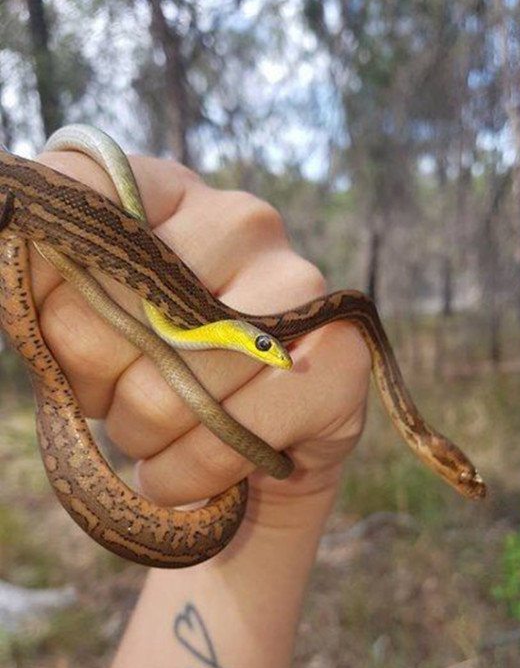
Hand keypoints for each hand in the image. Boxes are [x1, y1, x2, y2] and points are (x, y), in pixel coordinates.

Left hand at [31, 151, 370, 534]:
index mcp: (173, 192)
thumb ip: (52, 290)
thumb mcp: (92, 327)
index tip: (47, 333)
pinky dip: (186, 475)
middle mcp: (243, 220)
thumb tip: (9, 255)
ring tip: (161, 433)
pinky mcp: (340, 363)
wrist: (254, 450)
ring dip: (141, 438)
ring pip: (164, 391)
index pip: (72, 198)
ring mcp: (302, 287)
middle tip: (119, 400)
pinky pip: (223, 441)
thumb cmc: (161, 381)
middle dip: (93, 386)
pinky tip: (187, 470)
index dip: (34, 284)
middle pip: (102, 312)